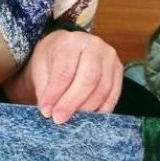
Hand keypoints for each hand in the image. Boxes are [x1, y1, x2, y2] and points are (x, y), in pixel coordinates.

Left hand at [7, 30, 122, 122]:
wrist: (67, 48)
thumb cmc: (52, 58)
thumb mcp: (40, 67)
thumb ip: (44, 88)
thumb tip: (49, 111)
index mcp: (70, 41)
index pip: (65, 70)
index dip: (55, 94)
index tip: (46, 111)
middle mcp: (94, 45)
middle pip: (88, 78)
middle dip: (72, 103)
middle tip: (59, 119)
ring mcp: (110, 57)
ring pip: (103, 88)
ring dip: (87, 109)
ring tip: (72, 119)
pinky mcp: (118, 70)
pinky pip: (113, 94)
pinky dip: (101, 110)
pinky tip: (88, 118)